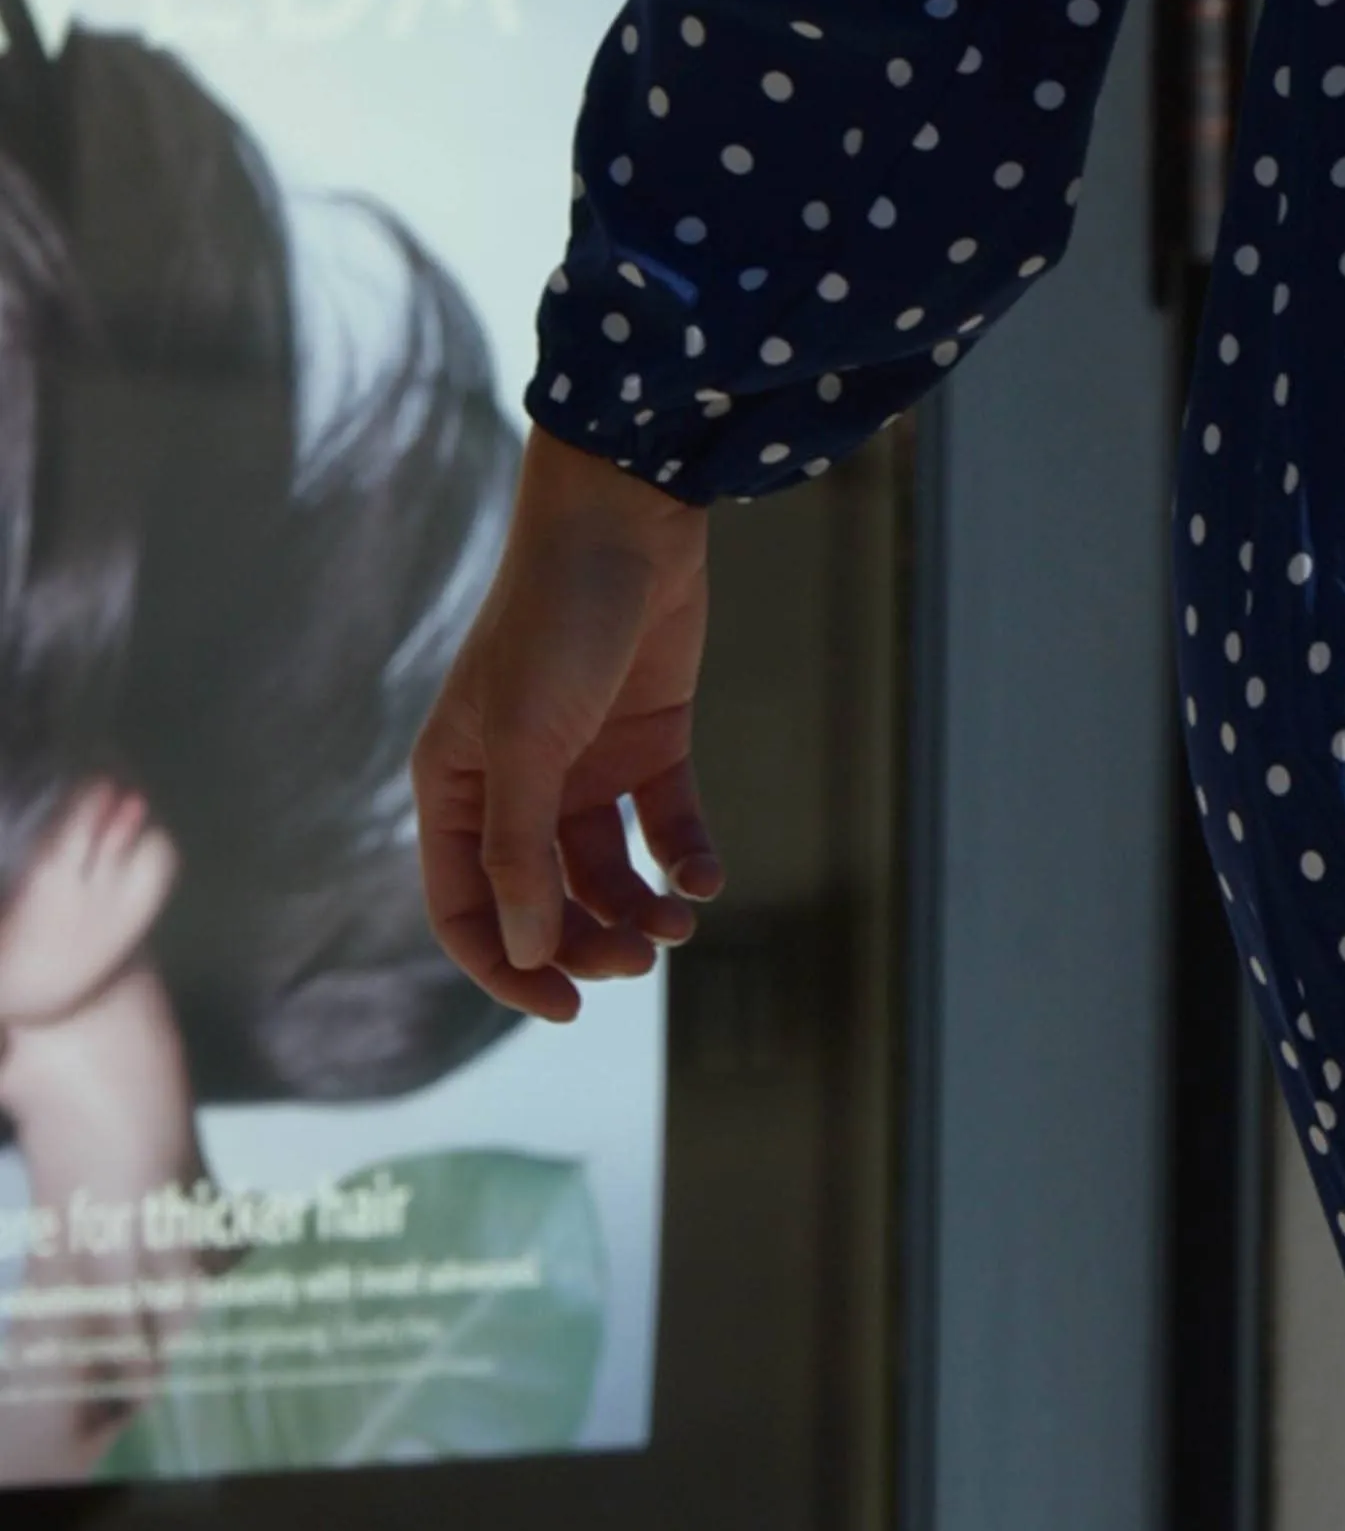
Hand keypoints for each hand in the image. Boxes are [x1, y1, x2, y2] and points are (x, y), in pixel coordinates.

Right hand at [411, 429, 722, 1023]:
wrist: (628, 521)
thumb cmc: (556, 621)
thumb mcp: (525, 743)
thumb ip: (519, 850)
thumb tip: (527, 948)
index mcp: (457, 788)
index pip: (465, 908)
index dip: (507, 965)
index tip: (563, 1008)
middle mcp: (515, 785)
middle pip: (543, 901)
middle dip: (586, 943)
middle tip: (637, 959)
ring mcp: (584, 765)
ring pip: (605, 874)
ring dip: (637, 911)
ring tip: (676, 926)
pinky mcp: (649, 742)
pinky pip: (664, 826)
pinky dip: (683, 860)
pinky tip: (702, 880)